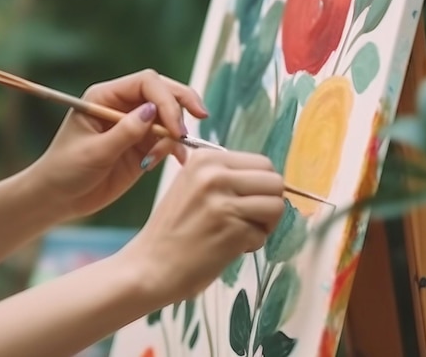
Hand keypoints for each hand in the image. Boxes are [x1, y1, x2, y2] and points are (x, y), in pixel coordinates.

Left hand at [26, 69, 208, 220]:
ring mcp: (137, 124)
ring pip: (172, 116)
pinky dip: (177, 148)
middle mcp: (124, 105)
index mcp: (106, 97)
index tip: (175, 127)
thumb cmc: (65, 171)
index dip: (166, 99)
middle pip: (164, 91)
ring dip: (178, 134)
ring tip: (170, 157)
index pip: (147, 83)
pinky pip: (170, 139)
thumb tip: (152, 111)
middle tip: (197, 124)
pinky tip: (178, 161)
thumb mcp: (93, 153)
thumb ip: (125, 132)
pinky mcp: (145, 144)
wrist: (59, 199)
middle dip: (183, 106)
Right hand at [118, 150, 284, 307]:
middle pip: (275, 181)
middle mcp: (215, 174)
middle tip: (250, 219)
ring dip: (265, 224)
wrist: (149, 267)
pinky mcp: (232, 231)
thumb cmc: (174, 228)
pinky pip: (263, 234)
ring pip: (276, 206)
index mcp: (207, 158)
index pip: (262, 163)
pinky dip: (252, 244)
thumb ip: (226, 175)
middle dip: (270, 203)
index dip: (262, 186)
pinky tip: (228, 247)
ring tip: (241, 232)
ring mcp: (223, 202)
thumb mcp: (194, 185)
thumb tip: (269, 178)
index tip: (246, 202)